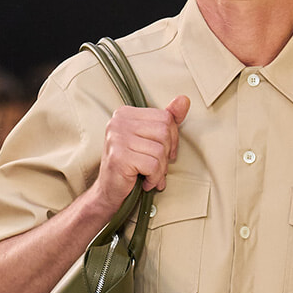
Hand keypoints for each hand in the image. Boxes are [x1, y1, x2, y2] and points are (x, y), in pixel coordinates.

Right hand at [91, 95, 189, 217]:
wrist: (109, 192)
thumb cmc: (130, 166)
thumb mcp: (149, 140)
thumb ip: (166, 120)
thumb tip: (184, 100)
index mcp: (125, 113)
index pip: (164, 117)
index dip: (172, 138)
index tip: (165, 153)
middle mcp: (119, 122)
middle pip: (164, 132)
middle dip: (166, 154)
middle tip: (157, 167)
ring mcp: (117, 138)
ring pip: (159, 150)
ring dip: (160, 169)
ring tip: (150, 176)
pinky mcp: (119, 156)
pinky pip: (152, 165)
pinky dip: (154, 177)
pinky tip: (145, 181)